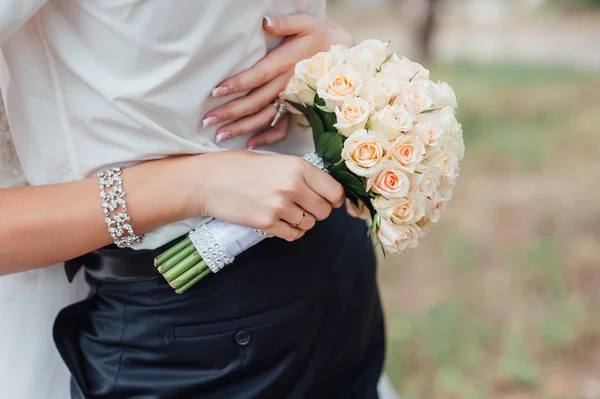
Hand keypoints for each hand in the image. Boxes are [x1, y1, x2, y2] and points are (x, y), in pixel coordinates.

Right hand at [187, 150, 344, 240]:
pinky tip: (279, 222)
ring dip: (302, 222)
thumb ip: (300, 174)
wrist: (207, 180)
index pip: (334, 191)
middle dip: (317, 212)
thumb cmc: (238, 167)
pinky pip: (293, 235)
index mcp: (298, 166)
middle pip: (324, 211)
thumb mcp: (275, 160)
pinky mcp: (266, 223)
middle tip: (303, 207)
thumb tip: (324, 189)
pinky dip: (290, 232)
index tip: (329, 201)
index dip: (335, 199)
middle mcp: (292, 186)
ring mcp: (279, 206)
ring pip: (309, 224)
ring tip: (285, 212)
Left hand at [203, 14, 353, 149]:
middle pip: (256, 101)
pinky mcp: (296, 109)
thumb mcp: (306, 22)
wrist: (340, 53)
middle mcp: (287, 85)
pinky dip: (267, 138)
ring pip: (265, 118)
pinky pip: (283, 128)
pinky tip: (250, 144)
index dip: (238, 84)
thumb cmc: (318, 34)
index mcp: (287, 63)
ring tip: (219, 136)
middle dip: (231, 112)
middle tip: (207, 121)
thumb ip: (286, 22)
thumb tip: (266, 21)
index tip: (216, 91)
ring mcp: (291, 100)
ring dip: (242, 128)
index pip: (258, 75)